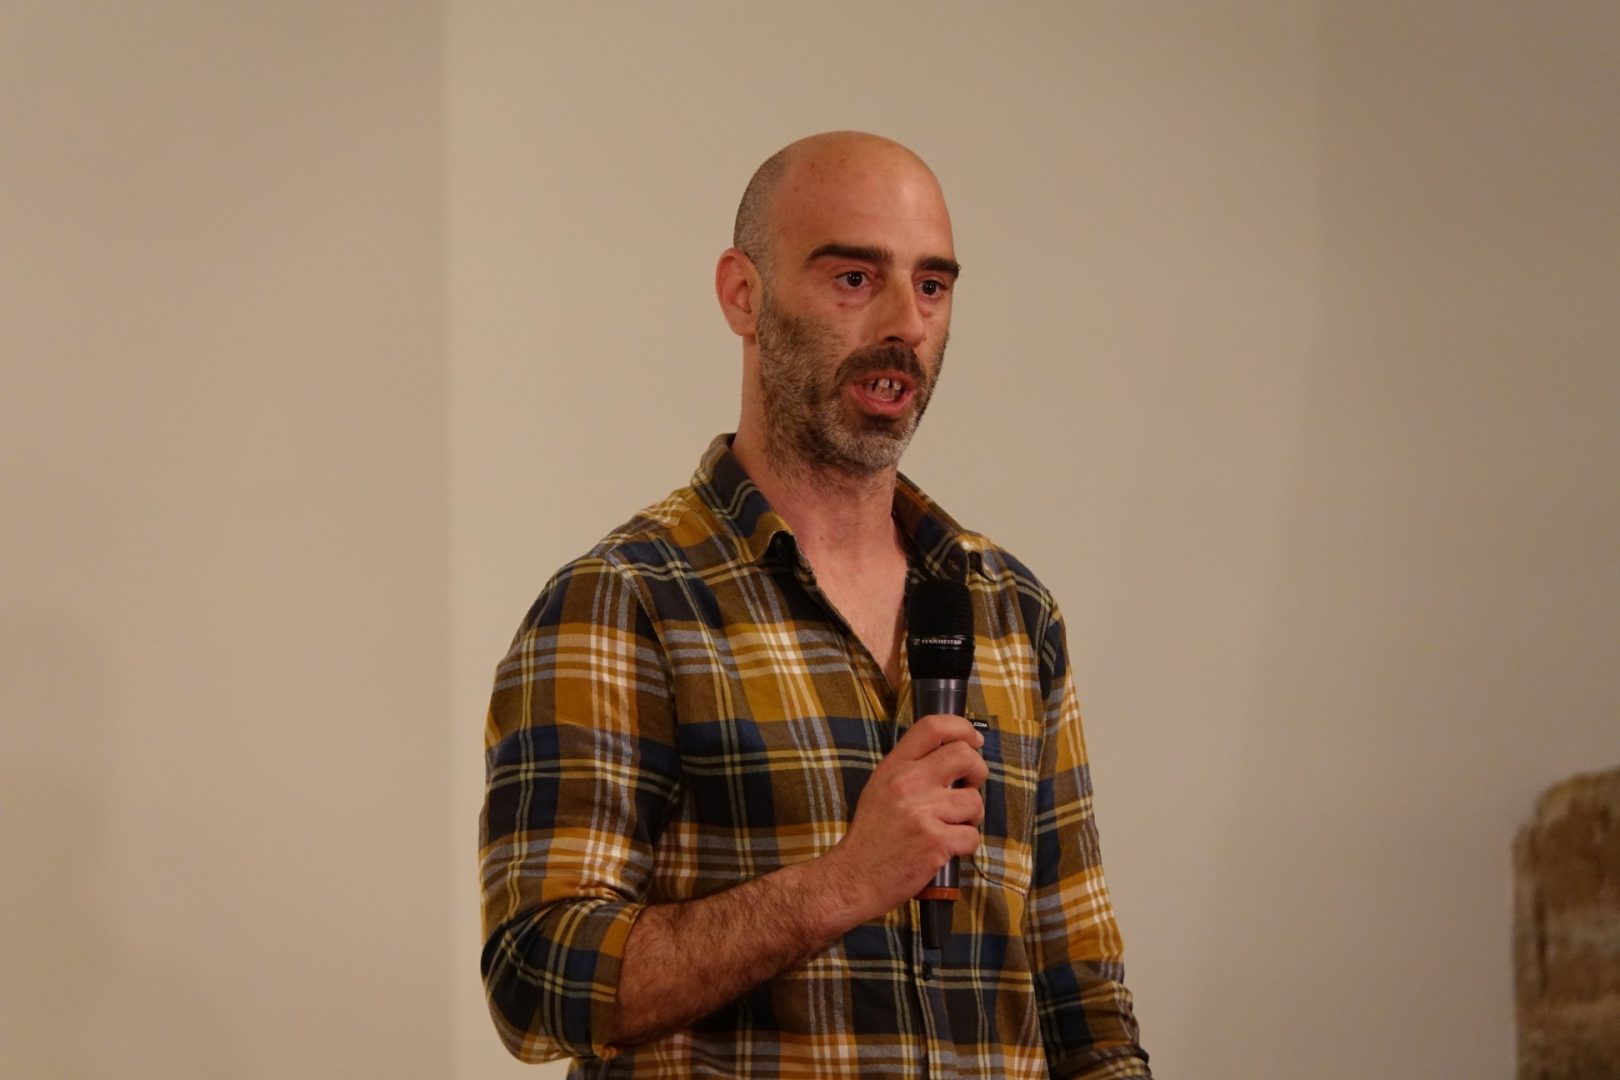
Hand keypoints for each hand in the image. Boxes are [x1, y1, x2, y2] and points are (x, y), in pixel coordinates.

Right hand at [819, 713, 987, 924]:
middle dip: (978, 771)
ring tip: (953, 825)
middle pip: (965, 756)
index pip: (933, 727)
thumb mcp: (880, 788)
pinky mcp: (936, 842)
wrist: (853, 877)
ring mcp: (923, 813)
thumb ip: (911, 768)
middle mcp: (908, 783)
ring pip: (974, 801)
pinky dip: (966, 844)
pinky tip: (948, 848)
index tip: (973, 741)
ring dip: (972, 816)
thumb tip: (954, 754)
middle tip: (969, 787)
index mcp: (894, 766)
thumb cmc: (871, 835)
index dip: (962, 728)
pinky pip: (972, 836)